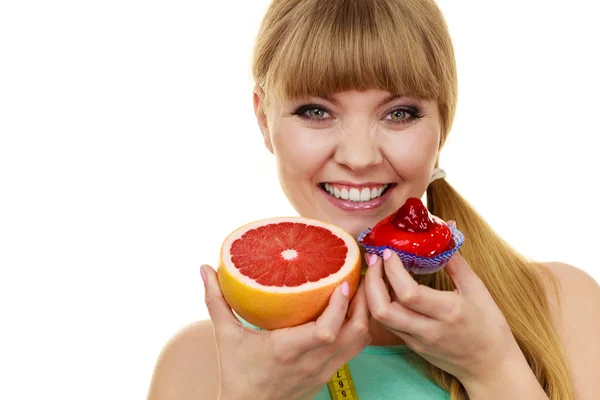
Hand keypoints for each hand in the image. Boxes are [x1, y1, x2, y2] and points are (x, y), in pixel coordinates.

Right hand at [202, 264, 371, 399]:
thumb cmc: (236, 374)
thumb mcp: (225, 336)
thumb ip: (216, 301)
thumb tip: (204, 268)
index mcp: (287, 349)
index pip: (327, 329)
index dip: (340, 305)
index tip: (343, 281)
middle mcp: (311, 362)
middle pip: (355, 333)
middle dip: (363, 303)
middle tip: (360, 276)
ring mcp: (322, 371)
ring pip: (359, 342)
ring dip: (363, 315)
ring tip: (359, 291)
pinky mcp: (327, 377)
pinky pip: (353, 351)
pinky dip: (357, 330)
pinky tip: (350, 313)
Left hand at [363, 234, 522, 385]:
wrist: (491, 367)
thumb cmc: (489, 325)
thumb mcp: (477, 289)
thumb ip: (456, 261)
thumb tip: (446, 229)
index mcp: (448, 312)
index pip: (408, 292)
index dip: (392, 270)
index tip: (389, 252)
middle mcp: (428, 329)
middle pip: (383, 309)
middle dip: (372, 281)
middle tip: (374, 259)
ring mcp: (417, 341)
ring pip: (380, 318)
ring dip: (371, 292)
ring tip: (375, 271)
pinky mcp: (412, 346)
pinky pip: (388, 324)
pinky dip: (379, 303)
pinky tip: (383, 288)